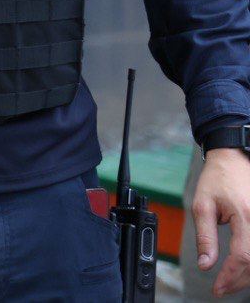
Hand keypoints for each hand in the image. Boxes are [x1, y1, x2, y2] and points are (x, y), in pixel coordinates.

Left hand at [191, 147, 249, 296]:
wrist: (234, 159)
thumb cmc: (217, 179)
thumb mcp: (202, 205)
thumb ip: (205, 237)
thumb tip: (206, 264)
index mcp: (245, 215)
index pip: (242, 256)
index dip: (230, 276)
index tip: (217, 287)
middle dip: (239, 280)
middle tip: (222, 288)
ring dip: (248, 275)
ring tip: (230, 281)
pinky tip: (243, 268)